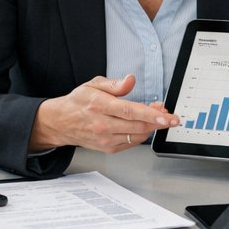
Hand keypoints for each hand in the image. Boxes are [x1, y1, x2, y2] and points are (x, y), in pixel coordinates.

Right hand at [30, 74, 178, 152]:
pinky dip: (141, 135)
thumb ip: (114, 84)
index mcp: (100, 105)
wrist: (61, 123)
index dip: (151, 115)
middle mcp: (102, 124)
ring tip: (158, 118)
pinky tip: (144, 126)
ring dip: (151, 128)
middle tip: (168, 115)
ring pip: (137, 136)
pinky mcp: (107, 148)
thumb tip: (130, 80)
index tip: (166, 116)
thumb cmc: (78, 102)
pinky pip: (131, 143)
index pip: (130, 111)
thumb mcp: (93, 85)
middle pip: (137, 126)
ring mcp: (105, 139)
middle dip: (158, 122)